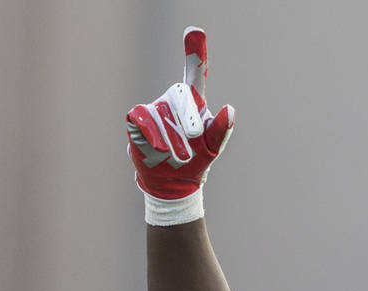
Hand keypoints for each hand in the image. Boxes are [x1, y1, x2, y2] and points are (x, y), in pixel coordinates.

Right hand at [126, 27, 234, 199]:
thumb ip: (221, 129)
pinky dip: (152, 132)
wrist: (172, 181)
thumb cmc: (196, 159)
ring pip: (162, 112)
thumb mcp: (213, 147)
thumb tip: (230, 109)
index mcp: (194, 102)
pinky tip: (160, 148)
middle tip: (194, 139)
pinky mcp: (137, 118)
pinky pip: (141, 117)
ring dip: (173, 137)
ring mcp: (154, 107)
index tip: (194, 31)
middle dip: (188, 118)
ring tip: (180, 156)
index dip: (195, 53)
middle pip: (181, 96)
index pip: (195, 73)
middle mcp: (173, 100)